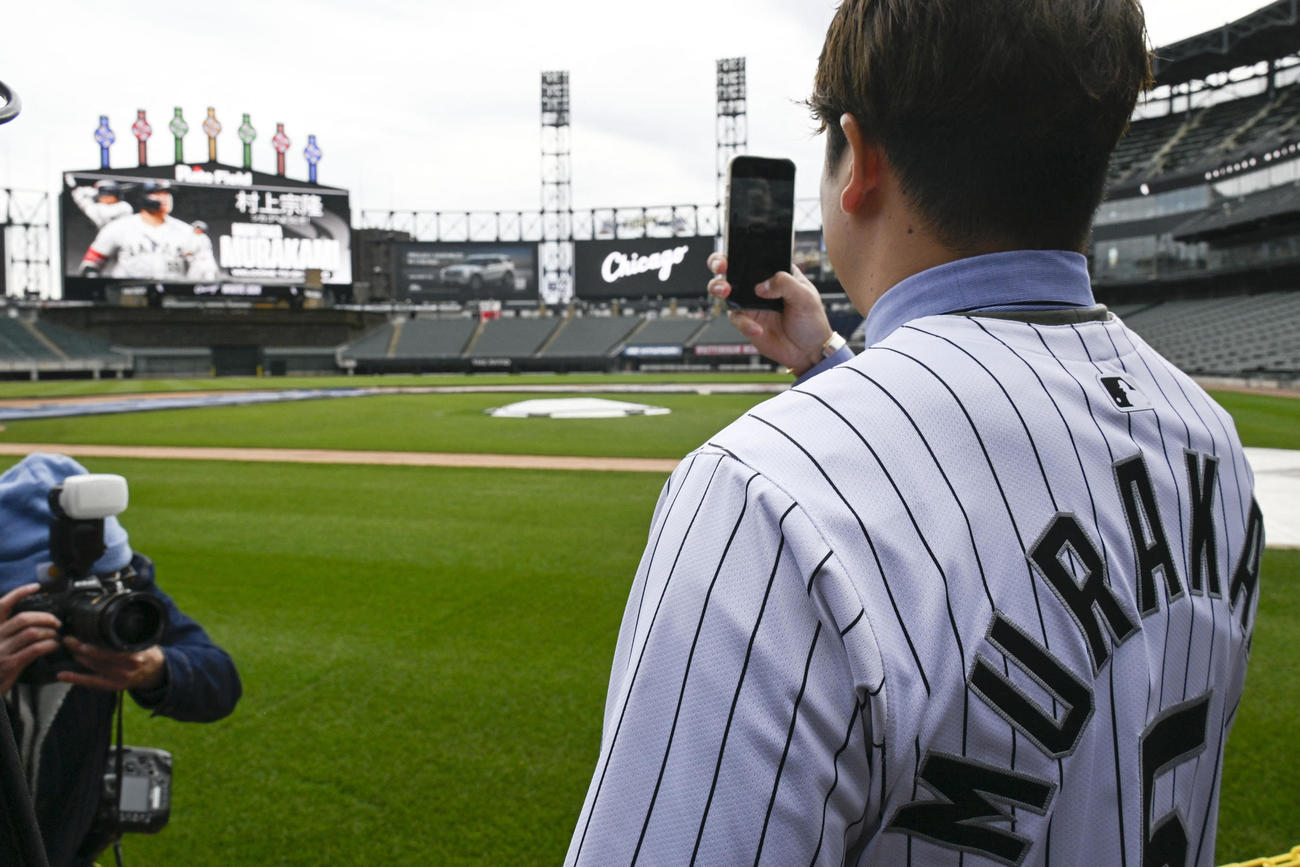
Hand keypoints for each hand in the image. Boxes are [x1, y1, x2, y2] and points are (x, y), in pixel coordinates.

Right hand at [0, 584, 61, 692]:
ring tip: (56, 635)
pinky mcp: (10, 664)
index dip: (18, 593)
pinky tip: (54, 645)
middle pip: (23, 618)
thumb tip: (35, 619)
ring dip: (49, 632)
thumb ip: (10, 632)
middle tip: (56, 622)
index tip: (35, 587)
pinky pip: (34, 649)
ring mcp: (1, 651)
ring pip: (31, 633)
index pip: (2, 605)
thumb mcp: (0, 645)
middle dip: (45, 617)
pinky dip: (49, 645)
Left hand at [57, 638, 165, 692]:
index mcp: (135, 655)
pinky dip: (76, 678)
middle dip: (81, 649)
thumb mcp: (143, 641)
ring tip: (68, 649)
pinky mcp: (113, 686)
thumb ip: (127, 637)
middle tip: (68, 640)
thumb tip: (108, 622)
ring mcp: (119, 679)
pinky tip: (62, 675)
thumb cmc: (147, 652)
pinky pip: (92, 682)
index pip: (109, 650)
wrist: (156, 672)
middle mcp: (126, 669)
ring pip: (94, 668)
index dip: (92, 645)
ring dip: (78, 658)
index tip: (79, 635)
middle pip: (99, 658)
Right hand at [707, 253, 833, 375]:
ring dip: (718, 287)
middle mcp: (759, 284)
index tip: (735, 251)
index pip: (755, 254)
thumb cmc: (811, 320)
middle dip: (719, 262)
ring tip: (724, 291)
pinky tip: (759, 329)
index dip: (741, 249)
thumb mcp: (806, 297)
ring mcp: (750, 303)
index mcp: (775, 271)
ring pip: (725, 289)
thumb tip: (761, 285)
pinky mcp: (746, 321)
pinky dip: (744, 323)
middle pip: (732, 268)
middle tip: (721, 267)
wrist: (809, 351)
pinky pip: (736, 318)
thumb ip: (785, 284)